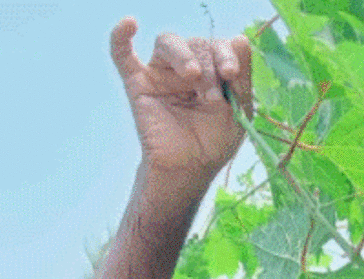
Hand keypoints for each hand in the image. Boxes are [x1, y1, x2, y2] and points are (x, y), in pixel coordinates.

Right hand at [109, 17, 253, 175]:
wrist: (188, 170)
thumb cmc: (213, 142)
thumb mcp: (238, 111)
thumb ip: (242, 77)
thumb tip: (241, 39)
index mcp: (212, 70)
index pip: (219, 46)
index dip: (226, 54)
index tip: (231, 73)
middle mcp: (186, 67)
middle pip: (196, 44)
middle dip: (208, 67)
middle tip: (213, 97)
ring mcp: (161, 74)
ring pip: (168, 42)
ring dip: (183, 55)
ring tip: (193, 77)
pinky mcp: (137, 84)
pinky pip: (122, 54)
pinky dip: (121, 37)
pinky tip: (129, 24)